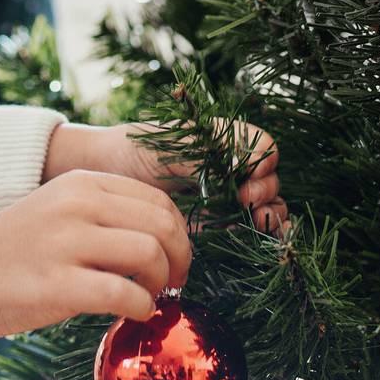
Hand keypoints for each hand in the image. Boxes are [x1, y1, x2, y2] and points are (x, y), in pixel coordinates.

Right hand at [0, 170, 192, 337]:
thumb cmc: (15, 249)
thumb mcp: (60, 209)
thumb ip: (105, 214)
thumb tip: (164, 241)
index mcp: (83, 183)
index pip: (157, 199)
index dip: (179, 233)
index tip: (175, 258)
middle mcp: (78, 204)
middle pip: (163, 224)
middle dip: (180, 258)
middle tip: (174, 282)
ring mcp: (67, 242)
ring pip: (150, 254)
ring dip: (162, 283)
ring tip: (150, 298)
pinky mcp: (58, 284)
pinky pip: (124, 293)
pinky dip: (141, 308)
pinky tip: (133, 315)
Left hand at [46, 120, 287, 234]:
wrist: (108, 175)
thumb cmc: (138, 150)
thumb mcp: (173, 146)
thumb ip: (209, 154)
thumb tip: (244, 165)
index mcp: (225, 141)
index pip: (263, 146)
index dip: (262, 161)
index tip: (245, 176)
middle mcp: (232, 168)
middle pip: (270, 179)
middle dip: (266, 191)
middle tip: (246, 201)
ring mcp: (228, 196)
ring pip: (268, 205)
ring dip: (271, 214)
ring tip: (258, 222)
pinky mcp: (220, 223)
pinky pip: (252, 228)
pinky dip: (267, 232)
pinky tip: (268, 237)